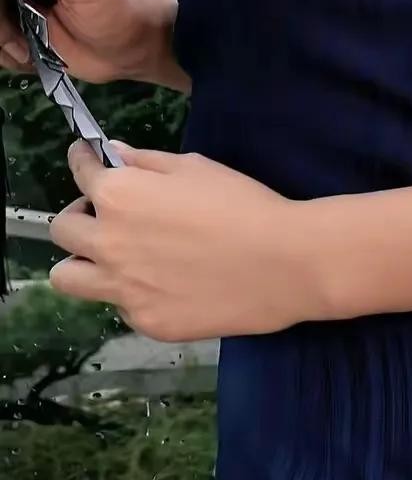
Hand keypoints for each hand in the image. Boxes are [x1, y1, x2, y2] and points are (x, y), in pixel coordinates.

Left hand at [49, 140, 315, 341]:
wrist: (281, 262)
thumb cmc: (242, 203)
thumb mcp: (195, 167)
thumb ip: (146, 163)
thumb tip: (114, 157)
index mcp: (119, 196)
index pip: (80, 173)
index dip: (82, 160)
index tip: (86, 158)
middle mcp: (107, 244)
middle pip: (61, 230)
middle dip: (79, 213)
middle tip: (107, 212)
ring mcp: (122, 290)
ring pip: (67, 278)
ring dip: (82, 261)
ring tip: (114, 255)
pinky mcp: (144, 322)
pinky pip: (118, 304)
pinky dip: (131, 290)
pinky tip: (166, 281)